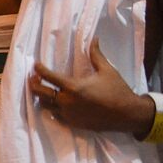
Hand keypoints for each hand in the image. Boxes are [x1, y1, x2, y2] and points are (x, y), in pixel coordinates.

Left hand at [30, 38, 154, 136]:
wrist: (128, 114)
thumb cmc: (118, 90)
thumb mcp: (107, 70)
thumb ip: (96, 55)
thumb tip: (94, 39)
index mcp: (73, 87)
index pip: (48, 77)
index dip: (39, 69)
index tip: (36, 65)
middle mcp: (67, 101)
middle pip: (40, 92)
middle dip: (34, 84)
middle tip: (33, 78)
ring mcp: (68, 114)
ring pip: (45, 105)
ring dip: (41, 96)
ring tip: (42, 89)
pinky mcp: (72, 123)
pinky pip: (54, 115)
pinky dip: (51, 108)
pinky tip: (53, 103)